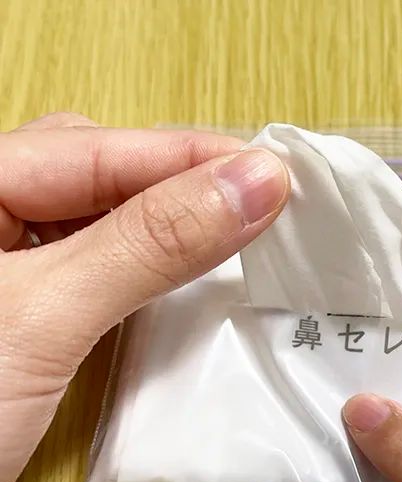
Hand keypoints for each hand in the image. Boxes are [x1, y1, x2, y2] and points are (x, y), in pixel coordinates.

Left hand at [0, 113, 288, 481]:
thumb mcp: (45, 319)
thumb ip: (150, 243)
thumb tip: (255, 182)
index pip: (100, 147)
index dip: (195, 155)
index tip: (278, 175)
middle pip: (99, 170)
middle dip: (181, 182)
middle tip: (256, 205)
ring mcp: (4, 263)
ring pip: (101, 216)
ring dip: (169, 223)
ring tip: (233, 231)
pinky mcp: (26, 308)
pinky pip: (98, 264)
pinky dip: (147, 266)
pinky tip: (180, 274)